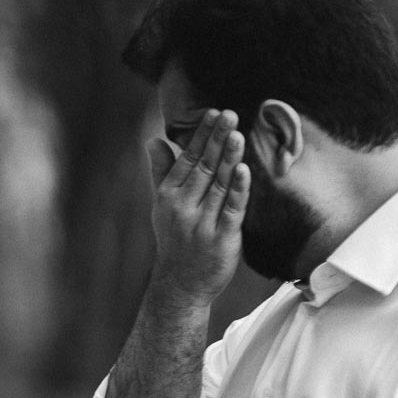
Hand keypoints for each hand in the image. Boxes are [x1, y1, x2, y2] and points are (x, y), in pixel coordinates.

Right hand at [148, 109, 249, 305]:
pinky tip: (243, 170)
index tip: (214, 113)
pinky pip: (232, 209)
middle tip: (230, 114)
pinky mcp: (222, 238)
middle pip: (203, 167)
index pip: (187, 159)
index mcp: (168, 196)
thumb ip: (162, 171)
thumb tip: (153, 141)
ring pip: (219, 184)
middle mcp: (183, 207)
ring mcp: (202, 223)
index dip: (201, 135)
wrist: (181, 284)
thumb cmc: (176, 241)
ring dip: (228, 157)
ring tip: (237, 133)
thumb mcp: (162, 206)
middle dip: (217, 139)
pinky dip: (238, 189)